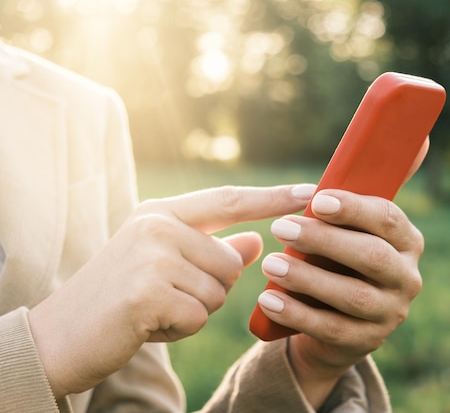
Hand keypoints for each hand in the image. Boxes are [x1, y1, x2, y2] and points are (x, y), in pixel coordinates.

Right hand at [28, 184, 314, 397]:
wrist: (60, 335)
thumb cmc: (120, 299)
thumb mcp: (166, 265)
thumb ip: (213, 250)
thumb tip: (257, 240)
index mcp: (161, 212)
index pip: (230, 200)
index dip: (272, 198)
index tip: (312, 191)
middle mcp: (156, 225)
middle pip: (230, 262)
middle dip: (211, 290)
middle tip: (166, 296)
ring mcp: (150, 256)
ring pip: (218, 292)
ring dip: (194, 311)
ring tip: (153, 309)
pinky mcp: (147, 291)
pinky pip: (199, 316)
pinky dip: (180, 329)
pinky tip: (147, 324)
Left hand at [257, 139, 428, 407]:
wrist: (337, 319)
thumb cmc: (340, 256)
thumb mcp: (353, 225)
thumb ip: (370, 187)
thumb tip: (421, 136)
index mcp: (407, 241)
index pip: (388, 219)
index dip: (354, 209)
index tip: (317, 200)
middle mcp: (407, 277)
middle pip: (372, 257)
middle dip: (324, 241)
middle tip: (282, 228)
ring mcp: (390, 314)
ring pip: (351, 296)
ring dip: (307, 278)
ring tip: (271, 264)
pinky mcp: (365, 342)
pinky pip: (330, 329)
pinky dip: (297, 314)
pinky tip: (269, 300)